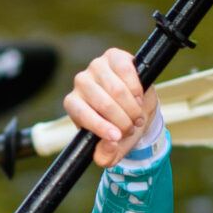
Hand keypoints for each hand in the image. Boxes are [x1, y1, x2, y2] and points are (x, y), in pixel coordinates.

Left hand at [64, 47, 160, 166]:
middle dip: (123, 120)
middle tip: (131, 128)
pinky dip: (136, 88)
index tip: (117, 137)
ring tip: (136, 116)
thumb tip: (109, 145)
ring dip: (132, 107)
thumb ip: (106, 156)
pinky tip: (138, 97)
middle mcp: (81, 83)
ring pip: (116, 89)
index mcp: (73, 104)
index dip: (101, 127)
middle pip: (103, 103)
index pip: (82, 114)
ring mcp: (96, 67)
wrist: (136, 107)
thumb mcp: (113, 148)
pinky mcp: (113, 56)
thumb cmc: (120, 127)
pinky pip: (125, 70)